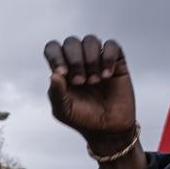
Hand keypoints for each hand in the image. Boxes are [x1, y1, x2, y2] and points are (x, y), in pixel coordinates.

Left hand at [44, 36, 144, 168]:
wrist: (108, 128)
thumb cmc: (82, 119)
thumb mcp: (63, 110)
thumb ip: (56, 93)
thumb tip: (53, 75)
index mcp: (61, 70)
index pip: (53, 48)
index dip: (55, 56)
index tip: (62, 74)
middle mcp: (78, 61)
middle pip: (71, 42)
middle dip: (74, 60)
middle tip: (80, 82)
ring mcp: (97, 60)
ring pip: (91, 39)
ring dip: (91, 59)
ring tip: (94, 81)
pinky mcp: (116, 62)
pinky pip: (112, 45)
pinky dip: (108, 58)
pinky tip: (107, 76)